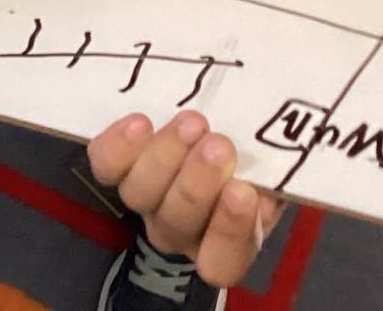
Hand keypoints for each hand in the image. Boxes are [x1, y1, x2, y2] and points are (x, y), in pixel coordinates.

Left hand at [87, 111, 281, 289]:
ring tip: (192, 124)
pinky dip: (120, 145)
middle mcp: (180, 228)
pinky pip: (107, 163)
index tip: (244, 193)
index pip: (222, 260)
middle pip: (178, 222)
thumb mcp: (275, 169)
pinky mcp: (117, 165)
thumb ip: (275, 177)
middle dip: (198, 185)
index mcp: (226, 241)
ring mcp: (146, 198)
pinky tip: (141, 124)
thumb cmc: (252, 150)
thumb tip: (270, 173)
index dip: (230, 231)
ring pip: (141, 193)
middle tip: (219, 147)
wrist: (211, 123)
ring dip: (166, 158)